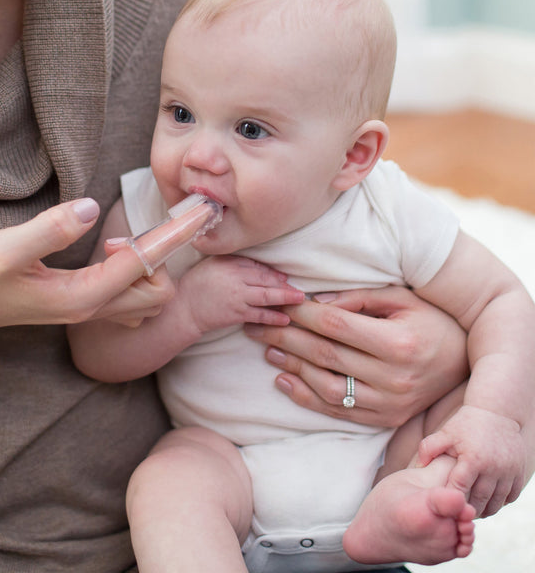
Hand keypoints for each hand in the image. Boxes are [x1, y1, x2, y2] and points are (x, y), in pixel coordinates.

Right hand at [0, 198, 169, 340]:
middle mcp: (93, 309)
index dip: (175, 233)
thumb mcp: (5, 249)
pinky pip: (130, 295)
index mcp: (83, 296)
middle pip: (158, 290)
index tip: (202, 210)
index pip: (143, 262)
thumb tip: (91, 208)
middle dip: (163, 255)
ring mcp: (89, 311)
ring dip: (149, 265)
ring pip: (147, 296)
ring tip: (117, 240)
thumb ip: (49, 230)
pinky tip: (116, 252)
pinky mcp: (83, 304)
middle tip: (129, 228)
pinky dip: (138, 272)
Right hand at [175, 256, 301, 335]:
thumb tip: (256, 265)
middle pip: (265, 280)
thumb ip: (233, 262)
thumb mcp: (212, 264)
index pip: (257, 266)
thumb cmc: (196, 284)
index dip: (273, 272)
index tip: (284, 276)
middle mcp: (235, 279)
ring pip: (266, 296)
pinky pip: (258, 315)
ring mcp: (237, 297)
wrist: (183, 307)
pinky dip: (273, 317)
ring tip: (299, 300)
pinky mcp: (235, 314)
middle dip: (284, 285)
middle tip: (299, 289)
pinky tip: (284, 319)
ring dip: (284, 298)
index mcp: (229, 264)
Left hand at [245, 286, 468, 426]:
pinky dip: (306, 397)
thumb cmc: (429, 320)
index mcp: (399, 344)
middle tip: (255, 324)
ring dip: (291, 367)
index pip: (336, 327)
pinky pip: (337, 412)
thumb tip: (314, 303)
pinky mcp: (385, 420)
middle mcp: (394, 379)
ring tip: (267, 349)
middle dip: (284, 337)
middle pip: (325, 355)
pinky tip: (284, 379)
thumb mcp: (400, 299)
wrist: (465, 361)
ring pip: (327, 387)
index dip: (301, 314)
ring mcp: (390, 404)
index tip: (276, 303)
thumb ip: (357, 299)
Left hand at [418, 405, 525, 516]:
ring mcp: (509, 472)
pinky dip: (499, 503)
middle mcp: (494, 468)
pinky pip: (510, 497)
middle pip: (479, 500)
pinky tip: (487, 503)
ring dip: (484, 510)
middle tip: (455, 513)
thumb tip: (418, 467)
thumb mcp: (445, 432)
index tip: (443, 502)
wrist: (497, 412)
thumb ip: (428, 448)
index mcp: (473, 459)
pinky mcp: (519, 473)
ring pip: (496, 503)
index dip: (451, 497)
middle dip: (466, 509)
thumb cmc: (466, 423)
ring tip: (470, 511)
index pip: (460, 488)